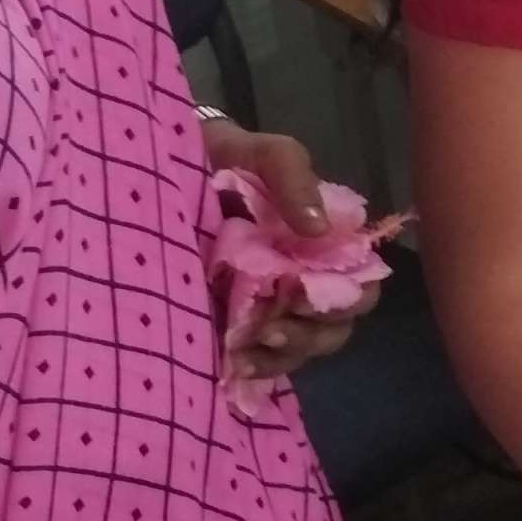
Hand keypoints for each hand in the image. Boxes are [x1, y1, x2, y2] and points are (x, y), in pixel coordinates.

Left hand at [200, 119, 380, 381]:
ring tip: (248, 346)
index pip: (360, 283)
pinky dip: (255, 366)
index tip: (303, 293)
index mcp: (323, 243)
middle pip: (335, 326)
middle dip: (311, 332)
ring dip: (283, 352)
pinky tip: (234, 362)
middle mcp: (305, 280)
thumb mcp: (261, 154)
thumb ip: (292, 175)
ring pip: (302, 348)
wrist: (162, 171)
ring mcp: (271, 307)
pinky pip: (263, 361)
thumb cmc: (224, 161)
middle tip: (272, 325)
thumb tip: (318, 228)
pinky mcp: (236, 327)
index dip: (346, 298)